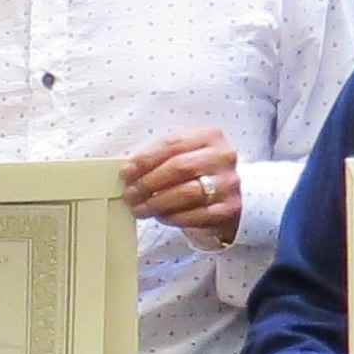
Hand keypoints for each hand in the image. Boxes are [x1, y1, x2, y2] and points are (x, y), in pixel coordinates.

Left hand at [121, 131, 244, 248]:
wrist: (228, 196)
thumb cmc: (197, 173)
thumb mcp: (184, 155)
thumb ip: (160, 158)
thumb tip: (129, 172)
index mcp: (210, 136)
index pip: (172, 144)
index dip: (145, 159)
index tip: (125, 173)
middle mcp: (223, 157)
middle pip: (179, 168)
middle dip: (148, 182)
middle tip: (130, 194)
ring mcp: (228, 183)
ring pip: (186, 193)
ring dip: (156, 203)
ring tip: (139, 208)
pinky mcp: (228, 209)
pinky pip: (194, 215)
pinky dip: (171, 217)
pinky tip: (160, 216)